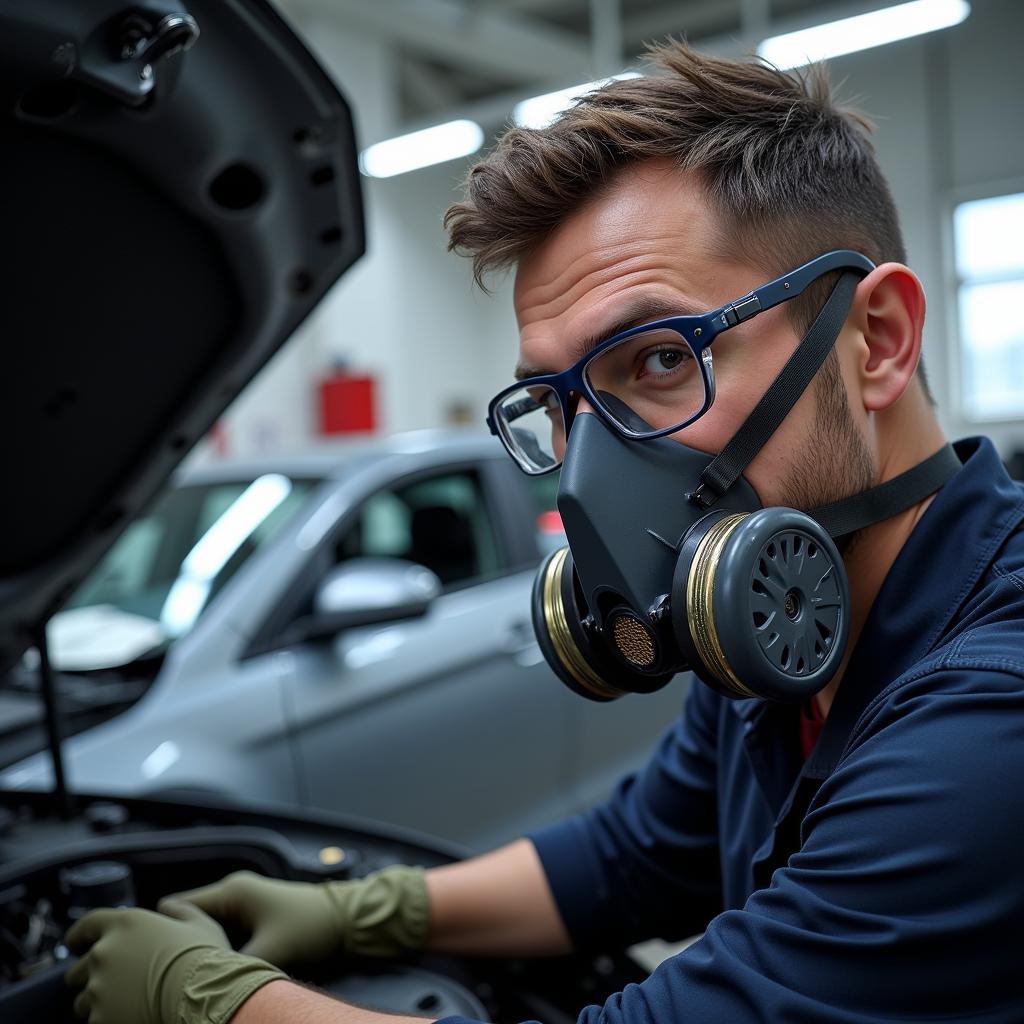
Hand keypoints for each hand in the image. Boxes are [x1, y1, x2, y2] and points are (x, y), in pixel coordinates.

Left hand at [65, 900, 283, 1023]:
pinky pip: (94, 1022)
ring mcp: (98, 988)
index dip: (78, 936)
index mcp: (125, 924)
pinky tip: (130, 1018)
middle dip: (90, 976)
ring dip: (97, 1003)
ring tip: (124, 1006)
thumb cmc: (204, 959)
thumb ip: (179, 910)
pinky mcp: (99, 1019)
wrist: (203, 997)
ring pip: (83, 1000)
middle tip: (114, 983)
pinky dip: (107, 1021)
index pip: (86, 925)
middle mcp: (105, 953)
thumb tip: (167, 907)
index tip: (75, 945)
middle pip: (78, 968)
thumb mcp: (199, 923)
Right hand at [166, 866, 428, 968]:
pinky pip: (221, 932)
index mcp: (231, 891)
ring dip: (197, 948)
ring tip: (182, 977)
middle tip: (163, 976)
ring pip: (203, 927)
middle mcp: (233, 892)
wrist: (347, 920)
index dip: (162, 934)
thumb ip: (234, 969)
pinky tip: (210, 973)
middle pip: (186, 918)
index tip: (149, 962)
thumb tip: (204, 991)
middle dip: (176, 944)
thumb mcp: (270, 952)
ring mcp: (243, 903)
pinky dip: (214, 949)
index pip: (176, 907)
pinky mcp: (253, 917)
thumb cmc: (311, 927)